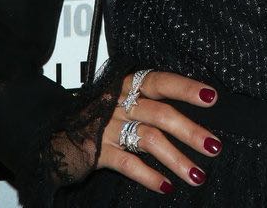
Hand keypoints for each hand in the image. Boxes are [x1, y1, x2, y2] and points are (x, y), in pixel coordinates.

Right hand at [98, 71, 221, 193]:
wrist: (53, 132)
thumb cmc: (98, 115)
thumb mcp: (123, 100)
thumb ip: (150, 102)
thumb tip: (193, 114)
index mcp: (127, 84)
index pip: (161, 81)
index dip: (186, 88)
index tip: (211, 97)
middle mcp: (119, 102)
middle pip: (160, 113)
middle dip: (190, 131)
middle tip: (214, 146)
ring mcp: (107, 127)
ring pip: (148, 139)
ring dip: (176, 159)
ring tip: (198, 175)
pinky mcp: (96, 152)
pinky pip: (127, 163)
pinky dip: (148, 176)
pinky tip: (165, 186)